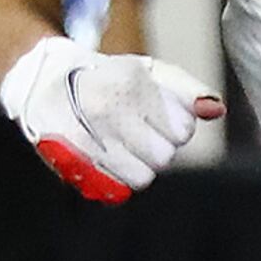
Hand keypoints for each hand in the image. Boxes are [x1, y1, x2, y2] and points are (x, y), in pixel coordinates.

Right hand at [0, 35, 222, 203]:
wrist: (45, 83)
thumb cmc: (107, 78)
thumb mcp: (147, 71)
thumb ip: (186, 89)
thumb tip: (216, 110)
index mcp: (132, 83)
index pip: (182, 130)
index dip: (174, 127)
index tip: (154, 117)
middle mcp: (110, 109)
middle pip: (164, 156)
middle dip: (156, 147)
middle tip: (135, 132)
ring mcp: (90, 137)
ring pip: (143, 176)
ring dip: (137, 165)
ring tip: (120, 145)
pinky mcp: (73, 161)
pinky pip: (116, 188)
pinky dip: (117, 177)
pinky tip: (107, 158)